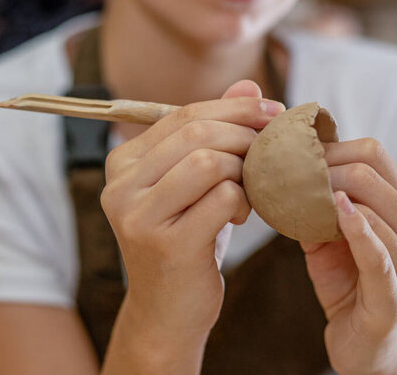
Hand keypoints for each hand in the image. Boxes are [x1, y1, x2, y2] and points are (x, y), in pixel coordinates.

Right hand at [100, 81, 284, 370]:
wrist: (168, 310)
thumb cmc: (187, 239)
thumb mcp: (198, 184)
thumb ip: (217, 132)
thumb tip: (250, 85)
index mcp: (123, 161)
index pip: (182, 114)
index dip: (234, 108)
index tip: (274, 112)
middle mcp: (120, 184)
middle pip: (197, 132)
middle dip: (247, 135)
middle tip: (276, 149)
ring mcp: (138, 214)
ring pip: (210, 162)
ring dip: (246, 171)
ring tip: (252, 191)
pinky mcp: (165, 243)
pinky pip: (222, 198)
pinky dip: (245, 201)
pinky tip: (244, 216)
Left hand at [300, 138, 396, 374]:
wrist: (369, 349)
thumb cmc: (352, 288)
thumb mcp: (334, 242)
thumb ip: (321, 209)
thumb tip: (285, 175)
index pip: (376, 157)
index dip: (333, 149)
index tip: (297, 155)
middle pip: (373, 175)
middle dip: (325, 168)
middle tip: (289, 172)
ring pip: (375, 208)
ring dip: (328, 195)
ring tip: (295, 192)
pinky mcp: (395, 298)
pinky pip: (377, 255)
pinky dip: (356, 228)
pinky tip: (336, 211)